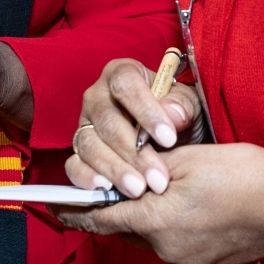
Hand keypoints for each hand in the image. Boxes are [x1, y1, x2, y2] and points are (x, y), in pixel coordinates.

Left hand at [55, 143, 263, 263]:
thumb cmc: (242, 174)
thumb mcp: (186, 158)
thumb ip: (146, 167)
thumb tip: (124, 174)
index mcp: (157, 220)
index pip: (101, 220)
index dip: (76, 212)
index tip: (57, 207)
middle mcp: (167, 249)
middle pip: (127, 230)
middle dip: (122, 209)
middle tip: (124, 186)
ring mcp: (187, 262)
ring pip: (152, 239)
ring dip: (151, 219)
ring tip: (169, 192)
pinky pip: (176, 248)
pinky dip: (174, 229)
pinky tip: (192, 209)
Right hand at [69, 58, 205, 198]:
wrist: (169, 138)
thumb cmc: (177, 115)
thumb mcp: (189, 105)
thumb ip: (182, 106)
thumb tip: (172, 115)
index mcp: (122, 74)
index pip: (126, 85)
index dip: (145, 111)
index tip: (168, 139)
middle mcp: (97, 96)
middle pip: (107, 121)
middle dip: (134, 153)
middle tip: (158, 179)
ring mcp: (84, 125)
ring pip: (90, 145)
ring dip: (115, 170)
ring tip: (139, 190)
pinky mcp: (78, 152)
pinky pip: (74, 165)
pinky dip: (87, 178)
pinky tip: (107, 190)